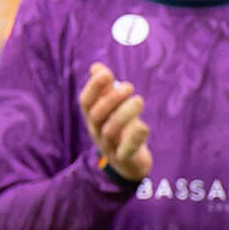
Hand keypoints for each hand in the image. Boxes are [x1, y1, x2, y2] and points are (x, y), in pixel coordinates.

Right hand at [79, 62, 149, 181]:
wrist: (129, 163)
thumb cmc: (119, 129)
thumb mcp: (112, 108)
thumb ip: (105, 88)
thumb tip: (97, 67)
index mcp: (92, 117)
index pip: (85, 101)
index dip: (93, 87)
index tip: (107, 73)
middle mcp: (97, 131)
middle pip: (96, 115)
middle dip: (111, 98)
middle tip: (129, 86)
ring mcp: (109, 146)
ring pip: (110, 131)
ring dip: (124, 114)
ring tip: (139, 100)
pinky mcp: (124, 158)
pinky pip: (125, 151)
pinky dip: (134, 138)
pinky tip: (143, 126)